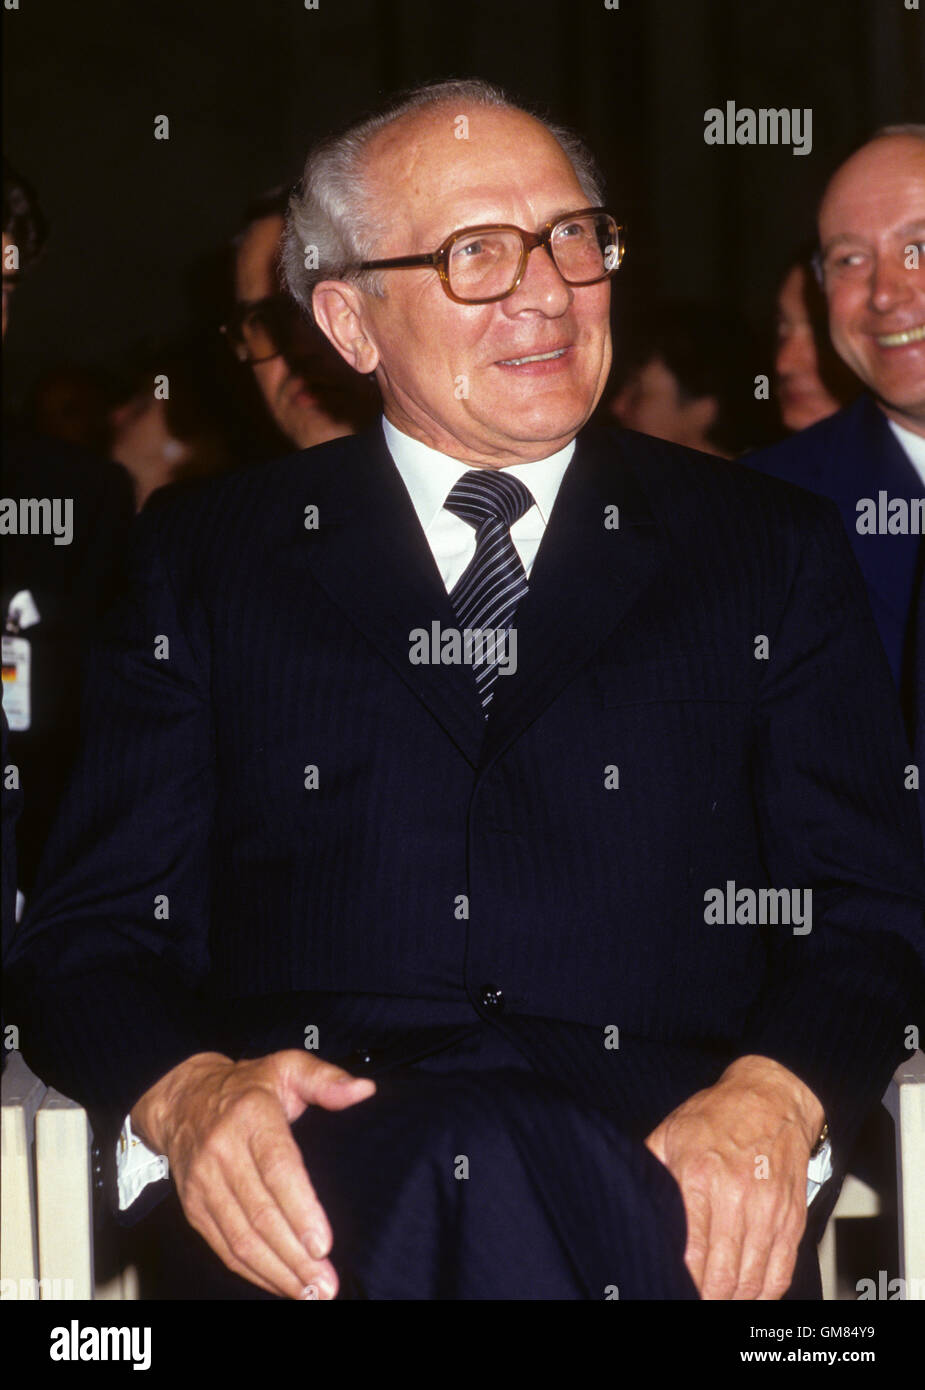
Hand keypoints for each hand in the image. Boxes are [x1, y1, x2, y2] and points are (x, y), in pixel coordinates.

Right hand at [131, 1050, 375, 1299]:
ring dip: (276, 1271)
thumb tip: (365, 1090)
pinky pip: (223, 1246)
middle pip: (260, 1213)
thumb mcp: (287, 1067)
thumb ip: (327, 1079)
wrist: (182, 1099)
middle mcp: (222, 1151)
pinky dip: (252, 1271)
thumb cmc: (247, 1086)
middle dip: (295, 1255)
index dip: (300, 1208)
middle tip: (326, 1283)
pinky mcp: (194, 1206)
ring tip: (309, 1292)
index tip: (323, 1243)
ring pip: (240, 1237)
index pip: (277, 1167)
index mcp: (251, 1117)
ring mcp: (203, 1182)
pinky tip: (280, 1283)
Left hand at [645, 1054, 823, 1299]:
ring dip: (733, 1299)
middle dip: (706, 1297)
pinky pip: (781, 1273)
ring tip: (716, 1299)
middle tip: (692, 1300)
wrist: (772, 1098)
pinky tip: (747, 1294)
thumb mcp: (671, 1132)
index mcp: (699, 1176)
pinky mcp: (792, 1218)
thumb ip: (650, 1170)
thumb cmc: (717, 1116)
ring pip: (752, 1280)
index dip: (682, 1281)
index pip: (691, 1252)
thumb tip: (627, 1201)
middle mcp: (736, 1196)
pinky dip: (764, 1294)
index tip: (671, 1287)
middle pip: (722, 1274)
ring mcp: (768, 1210)